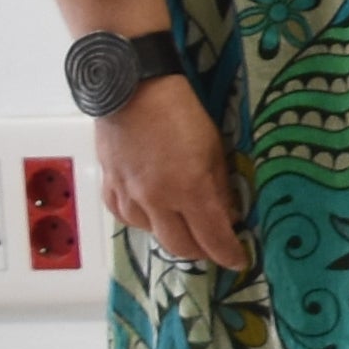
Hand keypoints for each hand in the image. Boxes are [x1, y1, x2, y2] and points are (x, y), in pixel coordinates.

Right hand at [93, 72, 251, 271]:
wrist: (132, 87)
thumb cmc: (180, 110)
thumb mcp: (213, 148)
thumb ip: (219, 186)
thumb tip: (228, 214)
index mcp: (188, 190)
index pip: (212, 238)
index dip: (228, 254)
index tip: (238, 260)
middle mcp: (155, 200)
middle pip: (180, 246)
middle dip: (202, 251)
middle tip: (214, 245)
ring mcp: (129, 194)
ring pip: (151, 233)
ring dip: (171, 233)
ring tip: (184, 222)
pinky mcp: (109, 184)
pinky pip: (125, 216)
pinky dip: (142, 220)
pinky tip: (152, 211)